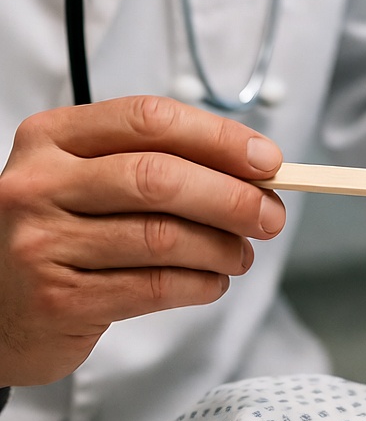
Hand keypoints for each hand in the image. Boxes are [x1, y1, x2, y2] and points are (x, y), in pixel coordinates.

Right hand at [0, 95, 284, 386]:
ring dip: (221, 246)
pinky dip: (198, 284)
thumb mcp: (92, 174)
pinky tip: (213, 281)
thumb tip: (254, 169)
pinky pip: (151, 287)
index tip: (267, 159)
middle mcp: (40, 184)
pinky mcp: (56, 300)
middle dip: (231, 196)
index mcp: (54, 136)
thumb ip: (159, 160)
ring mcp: (41, 243)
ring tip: (242, 252)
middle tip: (270, 214)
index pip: (151, 119)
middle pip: (159, 177)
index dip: (219, 138)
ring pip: (161, 236)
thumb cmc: (60, 226)